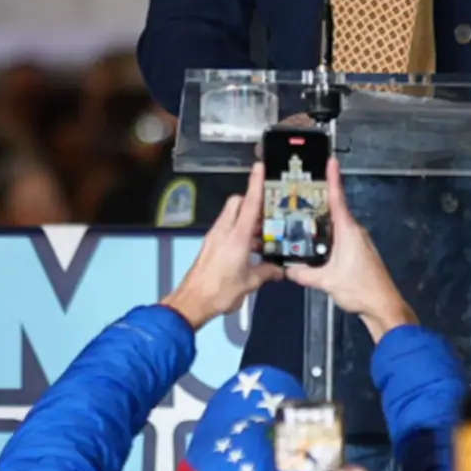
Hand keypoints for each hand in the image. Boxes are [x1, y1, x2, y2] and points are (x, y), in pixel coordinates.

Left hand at [161, 165, 281, 329]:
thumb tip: (278, 270)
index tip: (260, 168)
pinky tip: (249, 249)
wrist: (192, 302)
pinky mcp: (211, 246)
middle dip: (253, 202)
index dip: (256, 184)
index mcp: (236, 237)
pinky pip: (227, 230)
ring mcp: (215, 237)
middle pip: (238, 203)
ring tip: (262, 236)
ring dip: (247, 221)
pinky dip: (239, 233)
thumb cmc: (217, 292)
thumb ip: (267, 272)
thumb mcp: (250, 283)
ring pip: (232, 216)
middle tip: (269, 211)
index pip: (249, 203)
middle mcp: (224, 232)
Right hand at [285, 159, 416, 341]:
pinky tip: (317, 244)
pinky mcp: (359, 251)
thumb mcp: (326, 281)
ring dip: (323, 222)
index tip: (331, 161)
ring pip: (338, 226)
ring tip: (303, 219)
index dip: (333, 179)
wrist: (382, 304)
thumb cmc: (360, 288)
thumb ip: (304, 274)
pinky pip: (341, 237)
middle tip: (302, 192)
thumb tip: (288, 269)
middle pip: (335, 210)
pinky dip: (329, 236)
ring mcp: (359, 241)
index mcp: (348, 231)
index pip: (338, 199)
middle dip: (320, 201)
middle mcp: (355, 232)